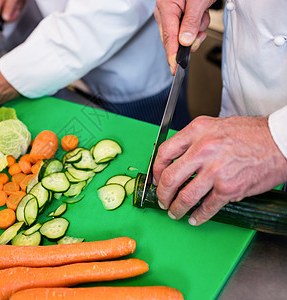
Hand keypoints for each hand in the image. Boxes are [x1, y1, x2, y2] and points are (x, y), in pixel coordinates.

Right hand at [0, 0, 25, 33]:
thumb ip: (10, 6)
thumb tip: (6, 18)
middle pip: (4, 14)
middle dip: (13, 14)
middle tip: (18, 8)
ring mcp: (2, 0)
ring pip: (10, 10)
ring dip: (17, 7)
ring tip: (20, 0)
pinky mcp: (6, 1)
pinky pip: (13, 6)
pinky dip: (18, 4)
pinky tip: (20, 0)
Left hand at [153, 116, 286, 225]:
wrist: (280, 141)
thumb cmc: (251, 133)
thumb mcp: (215, 126)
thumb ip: (195, 140)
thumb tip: (177, 159)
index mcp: (197, 131)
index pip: (164, 152)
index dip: (155, 169)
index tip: (155, 178)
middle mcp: (203, 149)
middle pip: (169, 177)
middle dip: (162, 193)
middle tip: (161, 199)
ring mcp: (216, 170)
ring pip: (185, 196)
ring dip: (176, 208)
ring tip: (175, 212)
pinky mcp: (229, 188)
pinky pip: (207, 207)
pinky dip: (198, 216)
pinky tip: (195, 218)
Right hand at [154, 0, 213, 73]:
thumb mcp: (199, 1)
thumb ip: (191, 22)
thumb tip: (185, 42)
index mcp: (166, 7)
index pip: (168, 38)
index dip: (172, 55)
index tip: (175, 68)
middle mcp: (165, 12)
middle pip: (173, 40)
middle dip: (189, 40)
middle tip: (200, 33)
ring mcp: (170, 14)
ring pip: (181, 36)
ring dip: (196, 31)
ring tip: (203, 16)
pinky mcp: (177, 15)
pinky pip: (185, 29)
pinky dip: (196, 26)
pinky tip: (201, 16)